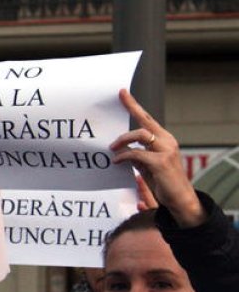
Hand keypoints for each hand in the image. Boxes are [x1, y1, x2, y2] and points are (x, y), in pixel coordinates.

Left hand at [110, 89, 203, 226]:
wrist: (179, 199)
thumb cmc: (162, 182)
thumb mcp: (147, 165)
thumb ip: (136, 154)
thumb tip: (119, 148)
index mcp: (164, 139)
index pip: (147, 119)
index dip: (134, 105)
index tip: (122, 92)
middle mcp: (167, 141)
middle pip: (145, 120)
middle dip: (131, 108)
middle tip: (117, 101)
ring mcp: (165, 150)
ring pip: (140, 134)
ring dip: (123, 140)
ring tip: (112, 149)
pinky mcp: (161, 162)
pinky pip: (136, 154)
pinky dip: (124, 156)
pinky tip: (117, 161)